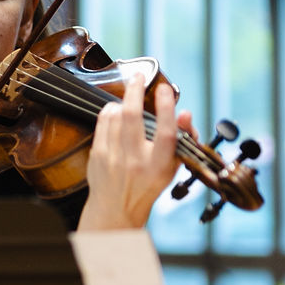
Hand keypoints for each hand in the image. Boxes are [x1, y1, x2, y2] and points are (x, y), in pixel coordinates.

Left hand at [77, 74, 190, 230]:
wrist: (117, 208)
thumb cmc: (149, 183)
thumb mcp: (172, 166)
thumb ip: (182, 139)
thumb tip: (186, 113)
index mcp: (159, 166)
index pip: (165, 134)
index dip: (166, 109)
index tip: (165, 89)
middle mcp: (135, 161)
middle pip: (132, 117)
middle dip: (135, 91)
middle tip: (139, 77)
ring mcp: (113, 158)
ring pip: (116, 115)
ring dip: (123, 101)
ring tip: (130, 99)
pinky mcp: (97, 155)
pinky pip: (103, 121)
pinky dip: (110, 111)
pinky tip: (116, 111)